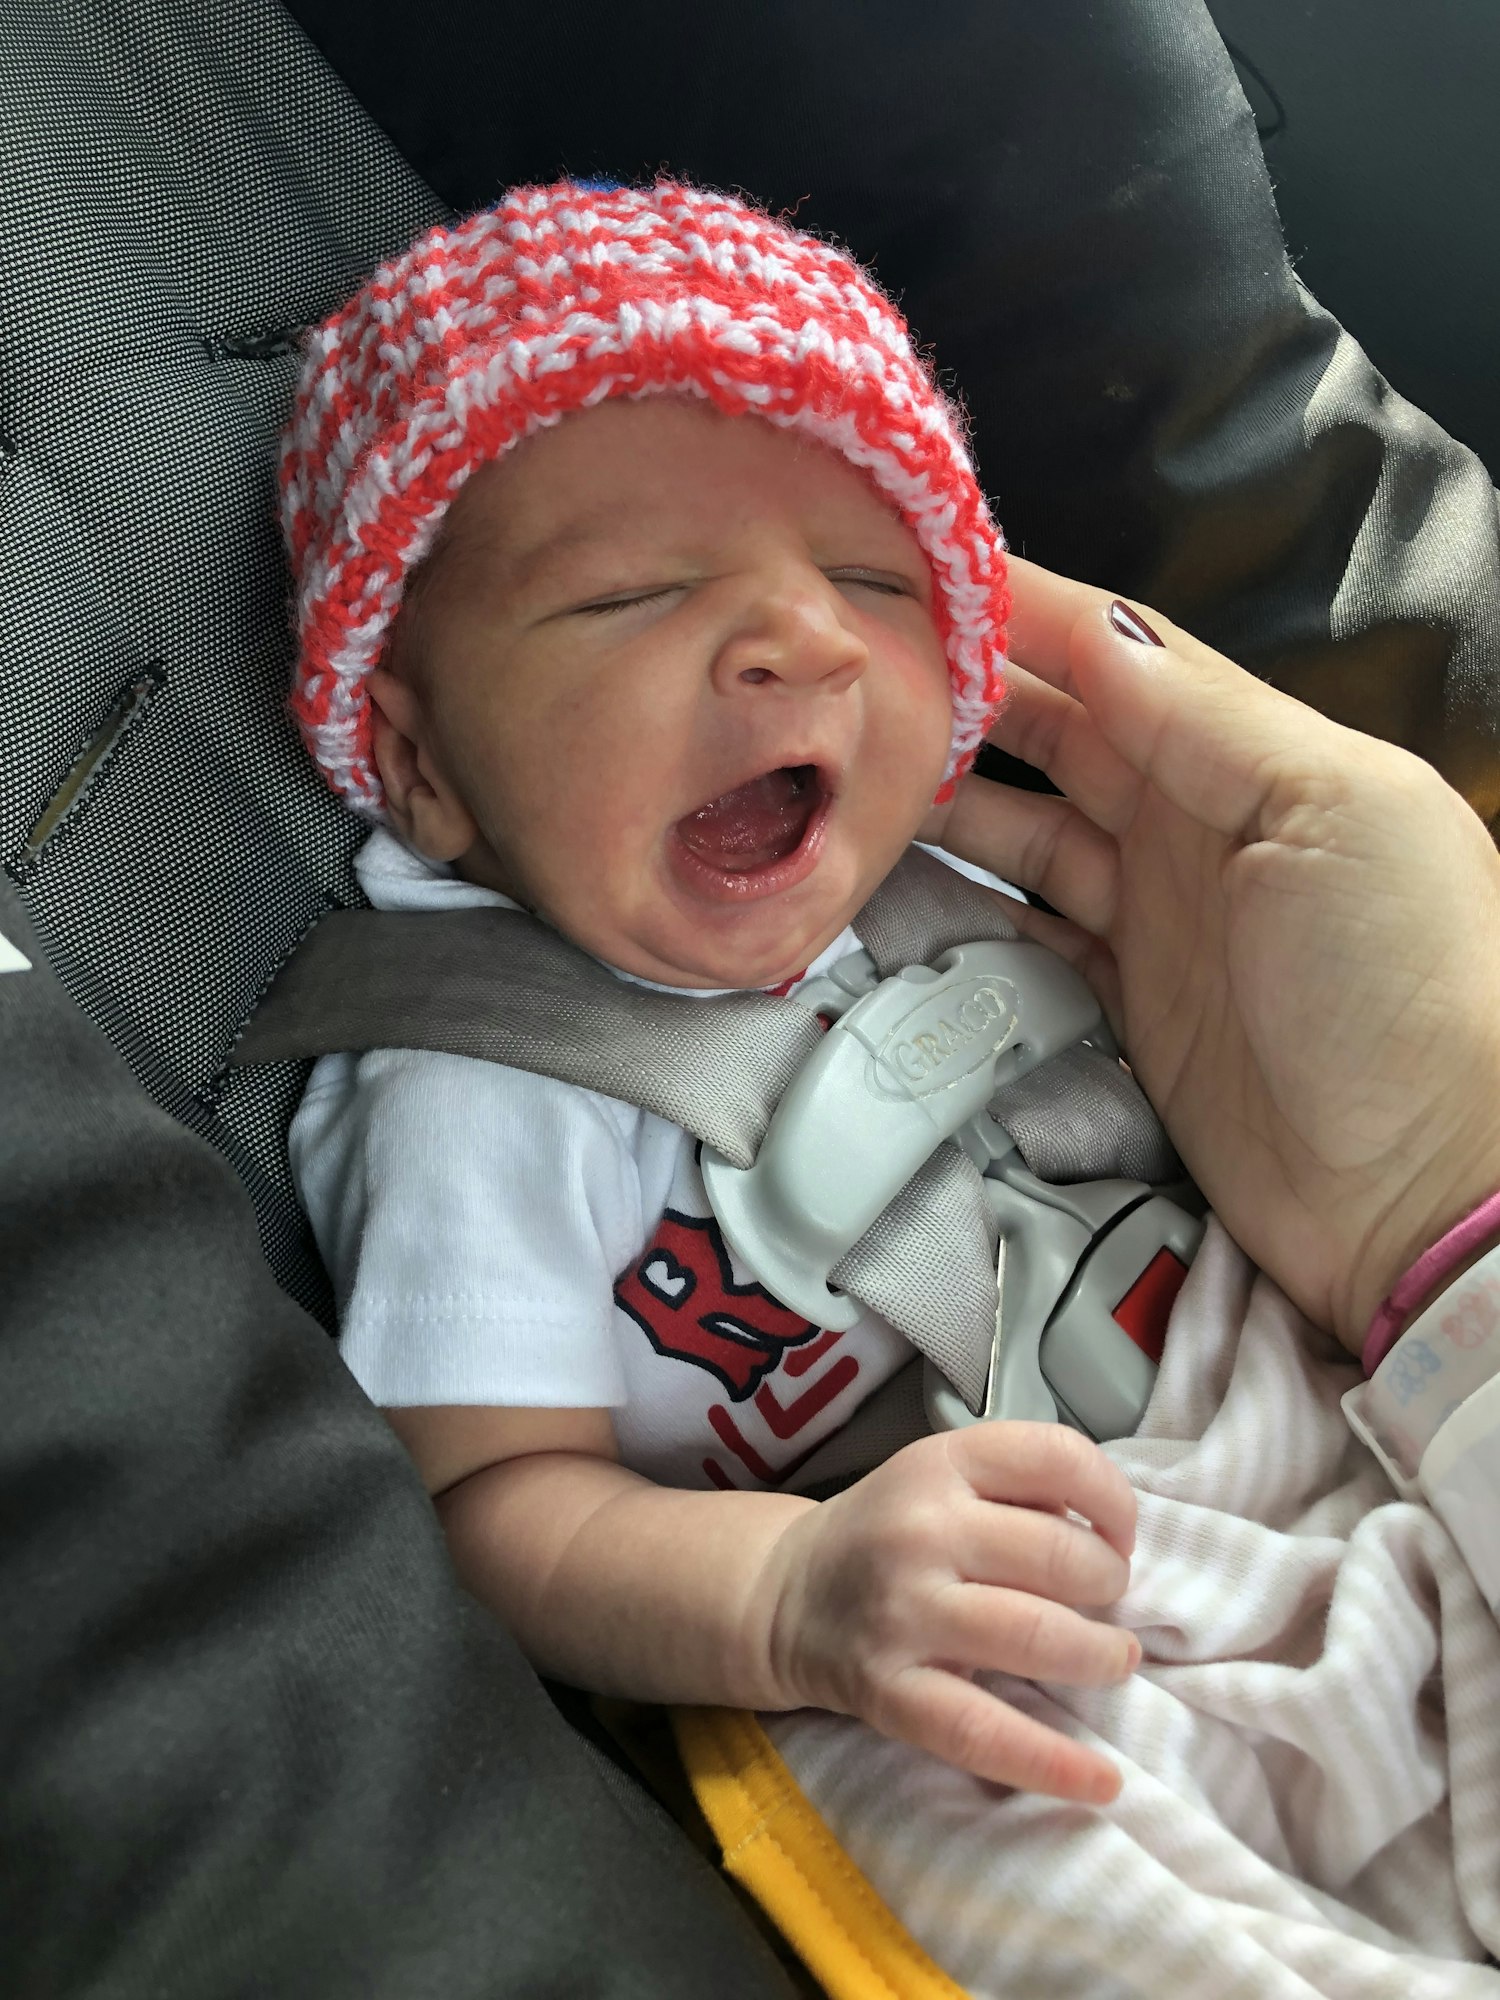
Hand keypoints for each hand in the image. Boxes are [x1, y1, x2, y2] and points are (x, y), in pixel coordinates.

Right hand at [758, 1423, 1138, 1803]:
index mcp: (941, 1464)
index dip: (1114, 1499)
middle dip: (1110, 1584)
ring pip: (1036, 1636)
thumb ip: (1022, 1491)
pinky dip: (1054, 1763)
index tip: (1118, 1536)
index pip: (1056, 1457)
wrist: (788, 1593)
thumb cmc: (892, 1531)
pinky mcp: (889, 1690)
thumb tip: (1113, 1540)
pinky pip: (983, 1732)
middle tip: (1108, 1602)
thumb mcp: (945, 1478)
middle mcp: (920, 1529)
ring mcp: (902, 1612)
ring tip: (1113, 1661)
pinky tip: (1103, 1780)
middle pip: (1061, 1555)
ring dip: (1100, 1657)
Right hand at [922, 559, 1499, 1352]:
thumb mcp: (1330, 813)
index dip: (1027, 610)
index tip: (924, 572)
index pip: (1121, 655)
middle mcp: (1201, 823)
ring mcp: (1160, 914)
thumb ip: (1209, 720)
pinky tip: (902, 879)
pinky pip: (1026, 928)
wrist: (1419, 1187)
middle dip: (969, 691)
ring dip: (951, 793)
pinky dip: (968, 903)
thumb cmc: (1407, 985)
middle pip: (1061, 731)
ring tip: (856, 768)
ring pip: (1029, 824)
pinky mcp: (1127, 1002)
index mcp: (1257, 756)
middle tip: (863, 672)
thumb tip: (1100, 631)